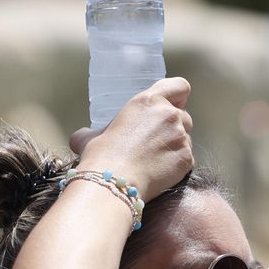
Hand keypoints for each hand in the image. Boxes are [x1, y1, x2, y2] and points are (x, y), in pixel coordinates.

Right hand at [70, 78, 193, 196]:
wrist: (113, 182)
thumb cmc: (100, 157)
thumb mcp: (90, 136)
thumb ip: (91, 131)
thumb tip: (81, 137)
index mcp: (148, 101)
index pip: (180, 86)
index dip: (179, 95)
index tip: (175, 104)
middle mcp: (169, 114)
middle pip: (184, 116)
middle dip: (174, 128)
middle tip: (156, 143)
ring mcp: (180, 136)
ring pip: (187, 139)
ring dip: (175, 147)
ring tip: (154, 160)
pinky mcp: (186, 158)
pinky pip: (187, 159)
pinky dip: (177, 165)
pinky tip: (159, 172)